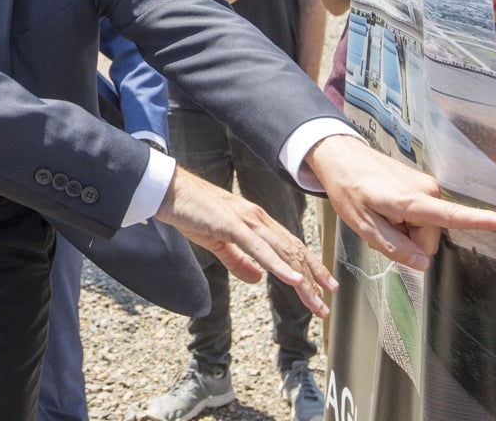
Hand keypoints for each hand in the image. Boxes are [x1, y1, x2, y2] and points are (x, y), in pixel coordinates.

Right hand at [155, 167, 336, 316]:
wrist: (169, 191)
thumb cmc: (191, 211)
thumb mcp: (217, 242)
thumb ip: (238, 261)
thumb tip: (257, 279)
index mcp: (256, 222)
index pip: (290, 247)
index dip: (310, 268)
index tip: (323, 288)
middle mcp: (258, 219)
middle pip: (293, 251)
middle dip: (313, 279)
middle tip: (326, 304)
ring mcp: (247, 221)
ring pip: (283, 252)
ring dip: (302, 278)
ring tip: (315, 300)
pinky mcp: (233, 225)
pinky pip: (261, 249)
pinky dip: (280, 265)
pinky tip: (294, 279)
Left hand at [305, 136, 495, 269]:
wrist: (343, 158)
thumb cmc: (349, 188)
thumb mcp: (363, 225)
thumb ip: (394, 246)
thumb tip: (424, 263)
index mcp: (411, 200)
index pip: (452, 215)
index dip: (482, 221)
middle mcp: (426, 191)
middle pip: (429, 239)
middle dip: (407, 240)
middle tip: (380, 225)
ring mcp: (427, 187)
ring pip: (426, 230)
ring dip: (404, 230)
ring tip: (381, 214)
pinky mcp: (424, 187)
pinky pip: (422, 217)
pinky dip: (405, 220)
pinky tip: (387, 210)